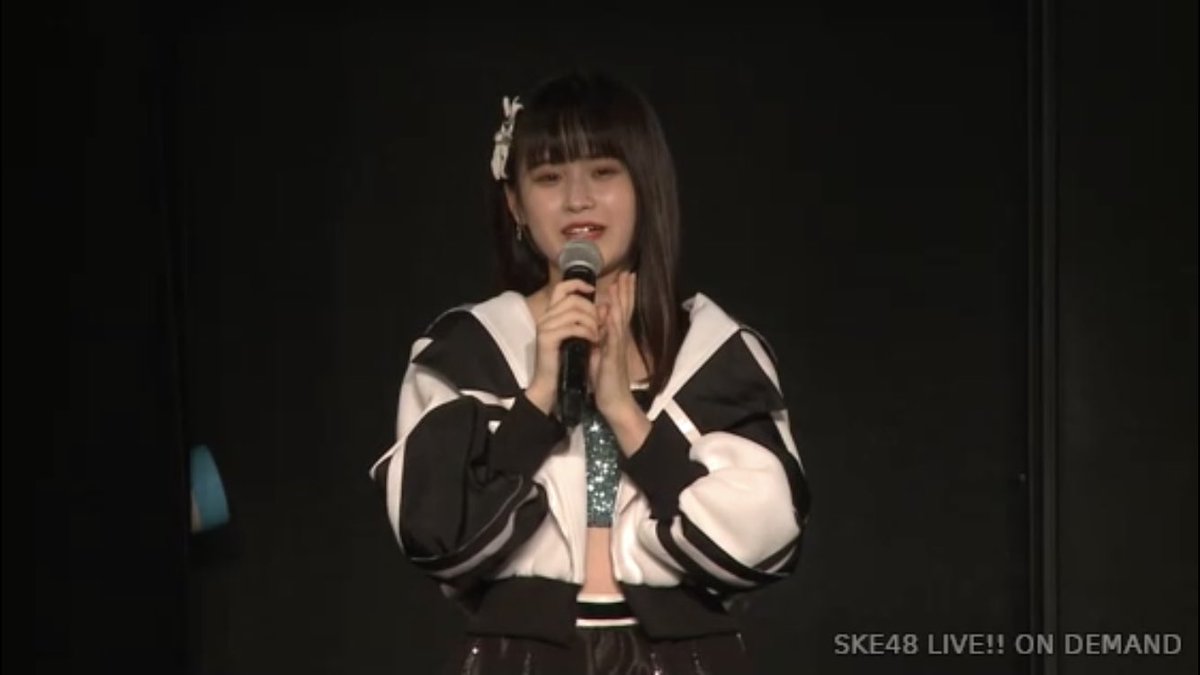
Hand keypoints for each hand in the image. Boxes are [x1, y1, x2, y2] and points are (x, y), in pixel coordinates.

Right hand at [525, 278, 598, 414]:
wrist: (550, 384)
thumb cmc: (565, 361)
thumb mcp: (578, 337)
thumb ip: (586, 320)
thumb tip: (604, 307)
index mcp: (552, 314)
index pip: (561, 288)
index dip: (578, 284)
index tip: (592, 290)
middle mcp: (545, 317)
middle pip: (572, 299)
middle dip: (591, 310)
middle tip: (600, 325)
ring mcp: (545, 327)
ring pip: (574, 312)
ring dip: (592, 323)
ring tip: (597, 335)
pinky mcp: (547, 338)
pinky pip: (572, 327)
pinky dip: (587, 332)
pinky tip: (593, 341)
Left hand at [589, 271, 638, 418]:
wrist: (614, 403)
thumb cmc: (606, 381)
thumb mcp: (600, 355)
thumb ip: (601, 338)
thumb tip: (598, 321)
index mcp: (614, 339)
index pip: (619, 312)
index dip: (622, 295)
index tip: (623, 278)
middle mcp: (618, 340)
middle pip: (624, 311)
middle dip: (625, 292)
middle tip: (629, 273)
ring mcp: (617, 347)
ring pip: (620, 319)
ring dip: (622, 301)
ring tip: (623, 284)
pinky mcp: (612, 357)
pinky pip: (613, 336)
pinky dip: (613, 322)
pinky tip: (613, 311)